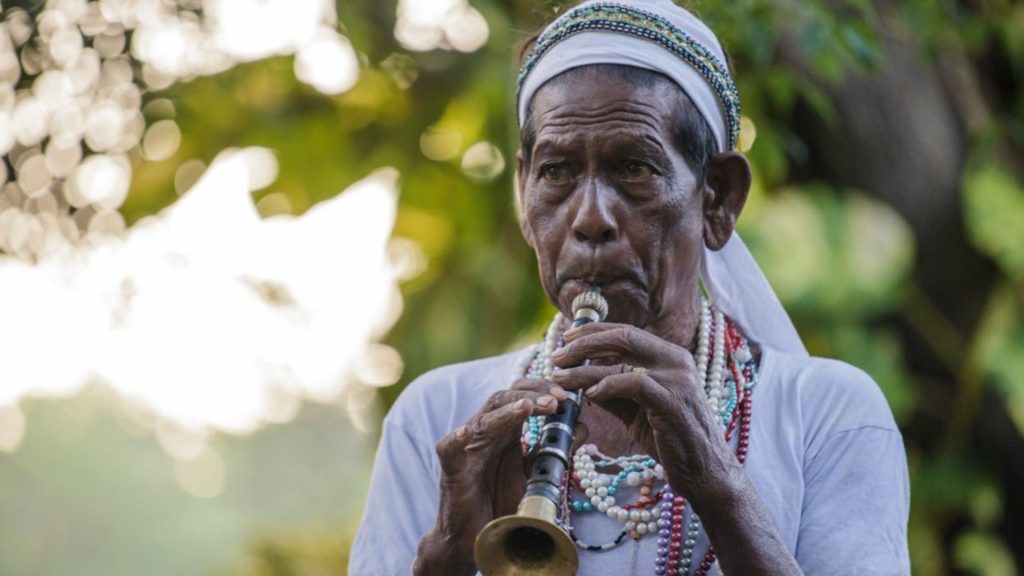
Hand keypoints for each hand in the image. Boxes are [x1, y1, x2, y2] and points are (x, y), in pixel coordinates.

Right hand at [414, 377, 566, 575]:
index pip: (522, 397)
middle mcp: (486, 433)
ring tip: (527, 406)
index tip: (567, 396)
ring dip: (506, 411)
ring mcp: (467, 448)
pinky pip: (450, 448)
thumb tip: (582, 427)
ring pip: (484, 419)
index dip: (543, 391)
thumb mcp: (537, 475)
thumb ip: (557, 451)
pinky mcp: (452, 468)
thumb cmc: (503, 503)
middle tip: (556, 400)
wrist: (479, 538)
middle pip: (504, 399)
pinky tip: (467, 432)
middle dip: (530, 395)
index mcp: (506, 431)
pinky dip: (457, 439)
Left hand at [549, 322, 740, 503]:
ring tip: (561, 377)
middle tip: (557, 356)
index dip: (593, 332)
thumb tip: (581, 379)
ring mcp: (677, 380)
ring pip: (623, 359)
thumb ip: (615, 390)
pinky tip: (590, 395)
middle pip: (623, 336)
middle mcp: (676, 361)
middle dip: (584, 343)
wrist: (705, 471)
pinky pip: (633, 383)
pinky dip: (607, 385)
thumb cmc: (671, 440)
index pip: (626, 332)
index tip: (566, 338)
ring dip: (585, 368)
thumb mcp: (638, 409)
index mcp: (670, 357)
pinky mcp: (672, 402)